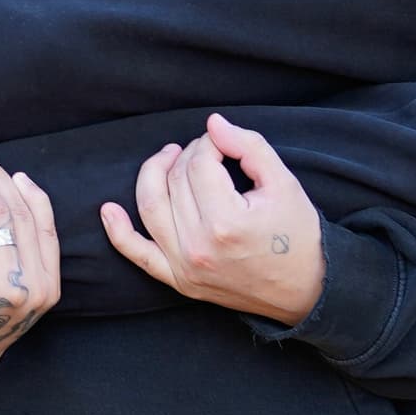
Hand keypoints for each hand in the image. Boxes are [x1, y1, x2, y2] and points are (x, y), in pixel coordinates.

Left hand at [101, 113, 324, 325]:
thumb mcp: (284, 184)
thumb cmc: (298, 235)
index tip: (224, 143)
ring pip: (150, 207)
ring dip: (152, 174)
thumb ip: (249, 146)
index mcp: (226, 222)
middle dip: (187, 155)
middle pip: (174, 181)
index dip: (210, 144)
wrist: (306, 290)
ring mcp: (184, 267)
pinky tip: (108, 209)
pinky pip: (138, 255)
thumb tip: (213, 124)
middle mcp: (198, 246)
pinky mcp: (179, 281)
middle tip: (207, 151)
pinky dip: (118, 232)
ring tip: (168, 158)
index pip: (199, 164)